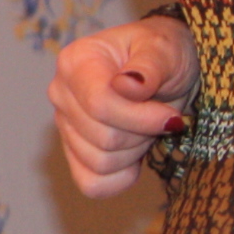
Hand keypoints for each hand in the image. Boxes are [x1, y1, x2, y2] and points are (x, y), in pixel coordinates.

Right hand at [48, 16, 197, 200]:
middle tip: (158, 115)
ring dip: (135, 151)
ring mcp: (65, 124)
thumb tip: (126, 86)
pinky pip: (92, 183)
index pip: (99, 106)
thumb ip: (149, 66)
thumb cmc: (164, 52)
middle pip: (103, 138)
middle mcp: (61, 93)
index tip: (172, 116)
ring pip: (100, 162)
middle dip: (142, 133)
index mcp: (75, 62)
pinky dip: (120, 179)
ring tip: (145, 127)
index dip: (142, 118)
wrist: (165, 66)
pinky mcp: (74, 151)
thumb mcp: (165, 49)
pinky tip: (135, 159)